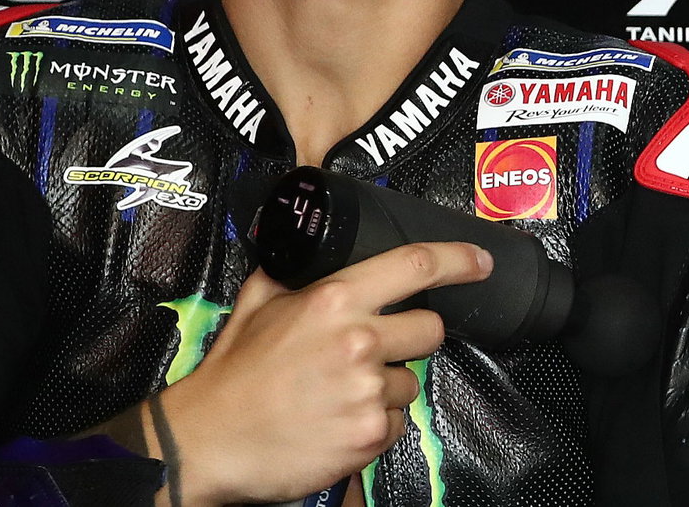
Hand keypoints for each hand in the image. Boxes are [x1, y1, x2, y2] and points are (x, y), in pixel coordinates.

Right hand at [156, 241, 492, 505]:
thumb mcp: (257, 301)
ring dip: (386, 387)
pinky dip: (374, 424)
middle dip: (412, 337)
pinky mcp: (369, 436)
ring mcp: (367, 390)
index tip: (480, 260)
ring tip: (340, 393)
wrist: (208, 440)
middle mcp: (358, 340)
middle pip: (430, 329)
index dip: (458, 259)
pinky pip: (395, 423)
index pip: (414, 266)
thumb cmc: (231, 373)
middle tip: (376, 349)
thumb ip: (292, 272)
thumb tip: (307, 247)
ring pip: (411, 382)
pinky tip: (338, 421)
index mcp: (333, 299)